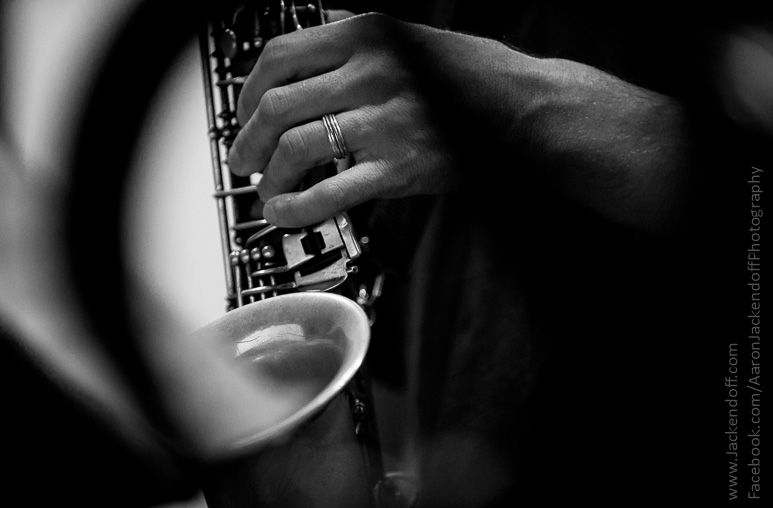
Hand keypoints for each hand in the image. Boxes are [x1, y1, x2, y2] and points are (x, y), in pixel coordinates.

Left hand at [228, 13, 456, 227]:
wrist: (524, 109)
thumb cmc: (475, 75)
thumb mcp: (413, 35)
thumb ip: (361, 33)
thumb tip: (322, 26)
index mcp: (367, 37)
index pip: (280, 57)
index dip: (249, 90)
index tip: (246, 111)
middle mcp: (368, 75)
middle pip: (277, 106)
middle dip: (248, 139)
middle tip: (245, 159)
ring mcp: (381, 122)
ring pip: (296, 148)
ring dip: (269, 176)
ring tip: (267, 190)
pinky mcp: (398, 167)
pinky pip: (331, 191)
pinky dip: (297, 207)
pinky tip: (285, 214)